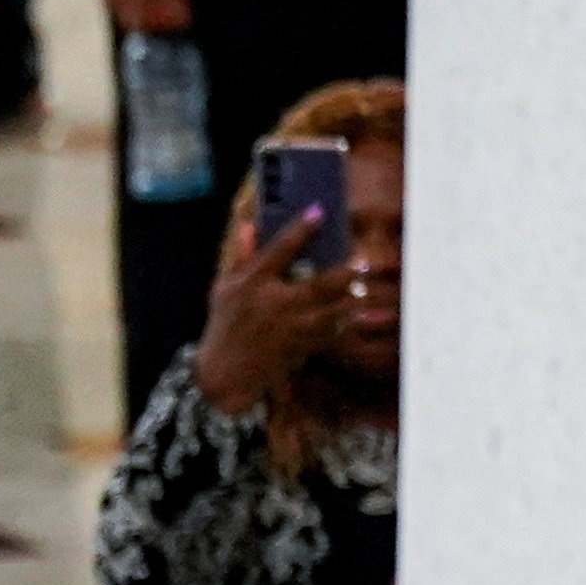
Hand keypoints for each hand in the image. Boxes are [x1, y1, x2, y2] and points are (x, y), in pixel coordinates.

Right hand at [190, 210, 345, 411]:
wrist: (223, 374)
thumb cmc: (224, 325)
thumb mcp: (222, 288)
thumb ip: (240, 257)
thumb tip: (250, 225)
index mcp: (251, 284)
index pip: (279, 250)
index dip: (301, 229)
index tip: (319, 210)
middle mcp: (273, 304)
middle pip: (319, 285)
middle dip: (343, 273)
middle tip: (361, 261)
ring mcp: (288, 328)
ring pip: (331, 312)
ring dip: (351, 301)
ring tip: (363, 289)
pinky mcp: (298, 347)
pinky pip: (328, 334)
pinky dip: (342, 325)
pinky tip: (352, 315)